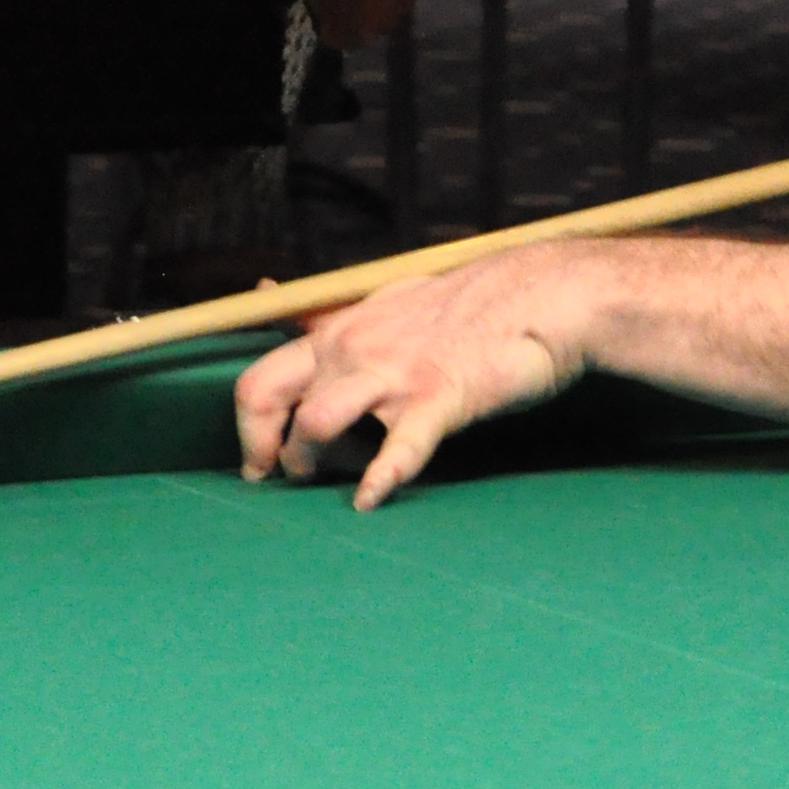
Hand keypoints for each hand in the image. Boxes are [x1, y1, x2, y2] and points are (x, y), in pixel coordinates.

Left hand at [233, 249, 601, 506]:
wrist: (540, 295)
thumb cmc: (465, 307)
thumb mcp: (385, 302)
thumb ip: (329, 315)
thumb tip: (265, 288)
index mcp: (337, 332)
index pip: (261, 380)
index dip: (248, 431)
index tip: (258, 465)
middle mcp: (352, 349)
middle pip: (268, 402)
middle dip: (266, 452)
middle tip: (286, 482)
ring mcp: (392, 374)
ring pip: (317, 422)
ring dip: (317, 463)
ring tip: (345, 479)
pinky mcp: (439, 397)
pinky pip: (399, 447)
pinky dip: (380, 479)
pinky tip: (370, 500)